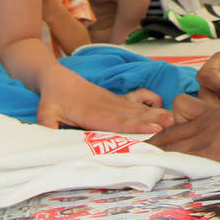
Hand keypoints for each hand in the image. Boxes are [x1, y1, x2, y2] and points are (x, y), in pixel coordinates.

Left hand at [36, 64, 173, 132]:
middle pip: (133, 115)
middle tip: (173, 126)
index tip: (153, 128)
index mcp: (91, 113)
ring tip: (174, 118)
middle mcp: (107, 107)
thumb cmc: (52, 99)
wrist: (57, 78)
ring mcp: (114, 101)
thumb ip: (48, 128)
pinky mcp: (117, 99)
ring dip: (157, 113)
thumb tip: (48, 141)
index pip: (116, 121)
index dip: (135, 126)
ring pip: (138, 108)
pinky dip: (151, 101)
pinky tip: (162, 105)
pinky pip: (137, 100)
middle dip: (154, 121)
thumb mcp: (45, 114)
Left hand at [148, 91, 219, 166]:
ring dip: (158, 156)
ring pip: (173, 145)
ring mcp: (206, 137)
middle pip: (171, 133)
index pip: (181, 122)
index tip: (156, 139)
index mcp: (212, 116)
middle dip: (154, 145)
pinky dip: (172, 165)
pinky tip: (163, 172)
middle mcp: (205, 125)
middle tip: (140, 153)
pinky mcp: (211, 151)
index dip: (166, 132)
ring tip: (144, 166)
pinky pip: (185, 158)